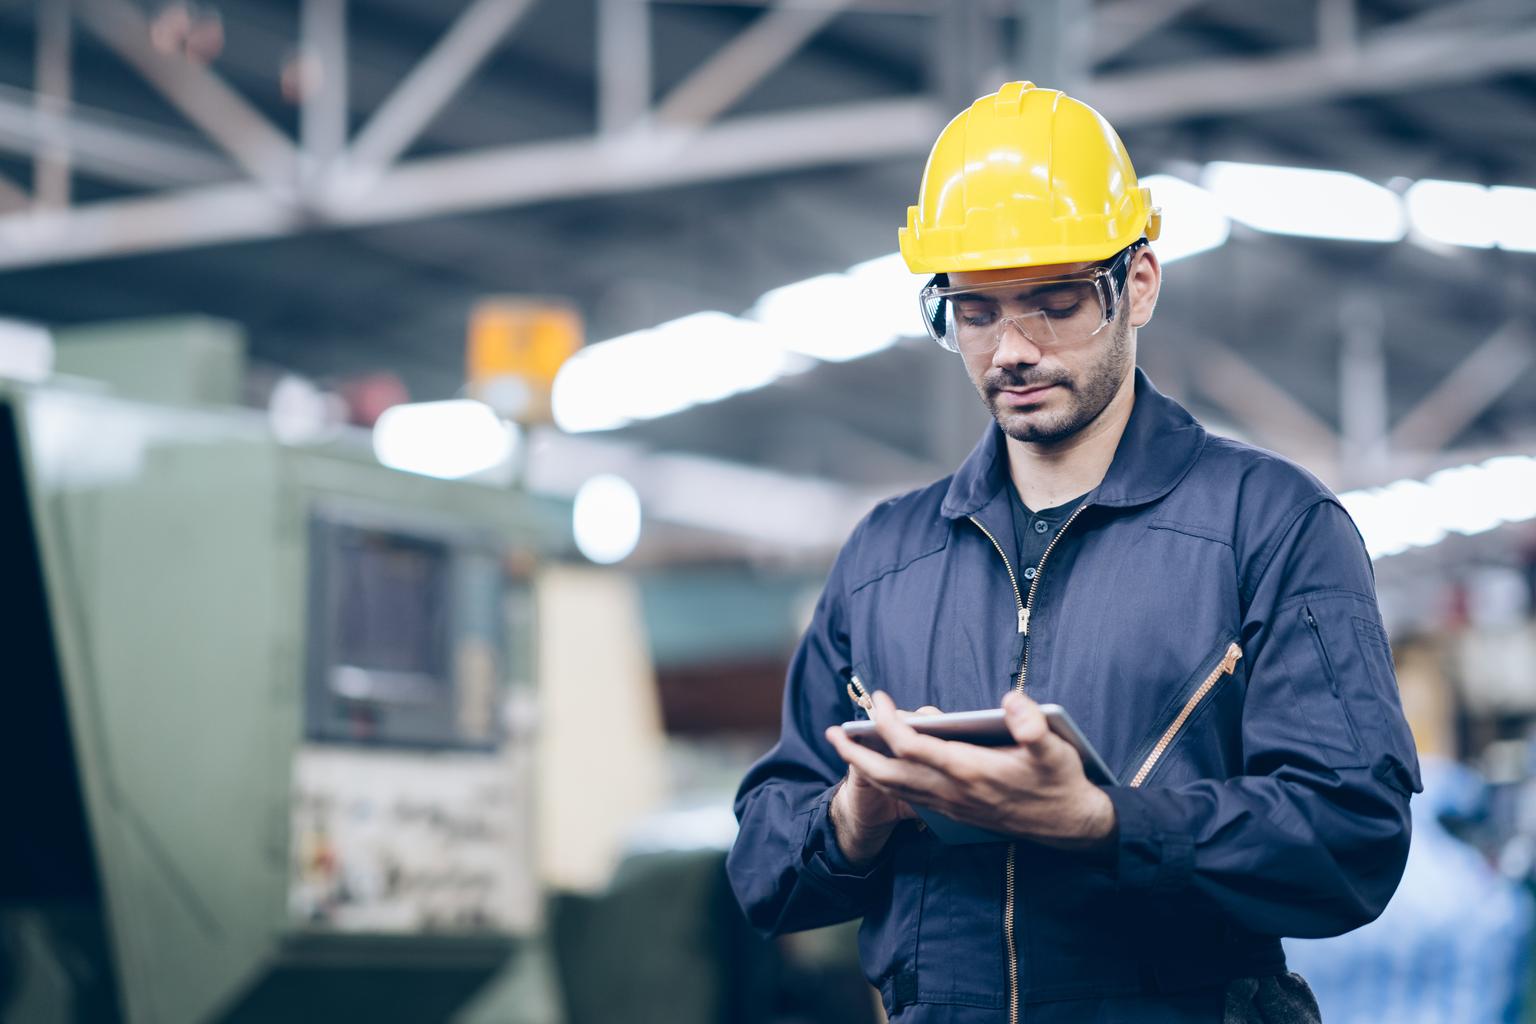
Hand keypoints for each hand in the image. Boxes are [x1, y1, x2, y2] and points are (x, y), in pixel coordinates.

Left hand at [825, 691, 1115, 849]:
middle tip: (833, 732)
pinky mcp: (957, 813)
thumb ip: (1033, 726)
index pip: (913, 746)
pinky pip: (910, 798)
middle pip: (889, 775)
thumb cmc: (1060, 782)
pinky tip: (882, 769)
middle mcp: (953, 791)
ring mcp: (952, 806)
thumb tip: (1011, 699)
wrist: (1071, 827)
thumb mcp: (1055, 750)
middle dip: (856, 754)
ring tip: (847, 747)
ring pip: (897, 789)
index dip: (889, 722)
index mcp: (969, 771)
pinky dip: (889, 782)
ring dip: (866, 768)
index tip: (878, 698)